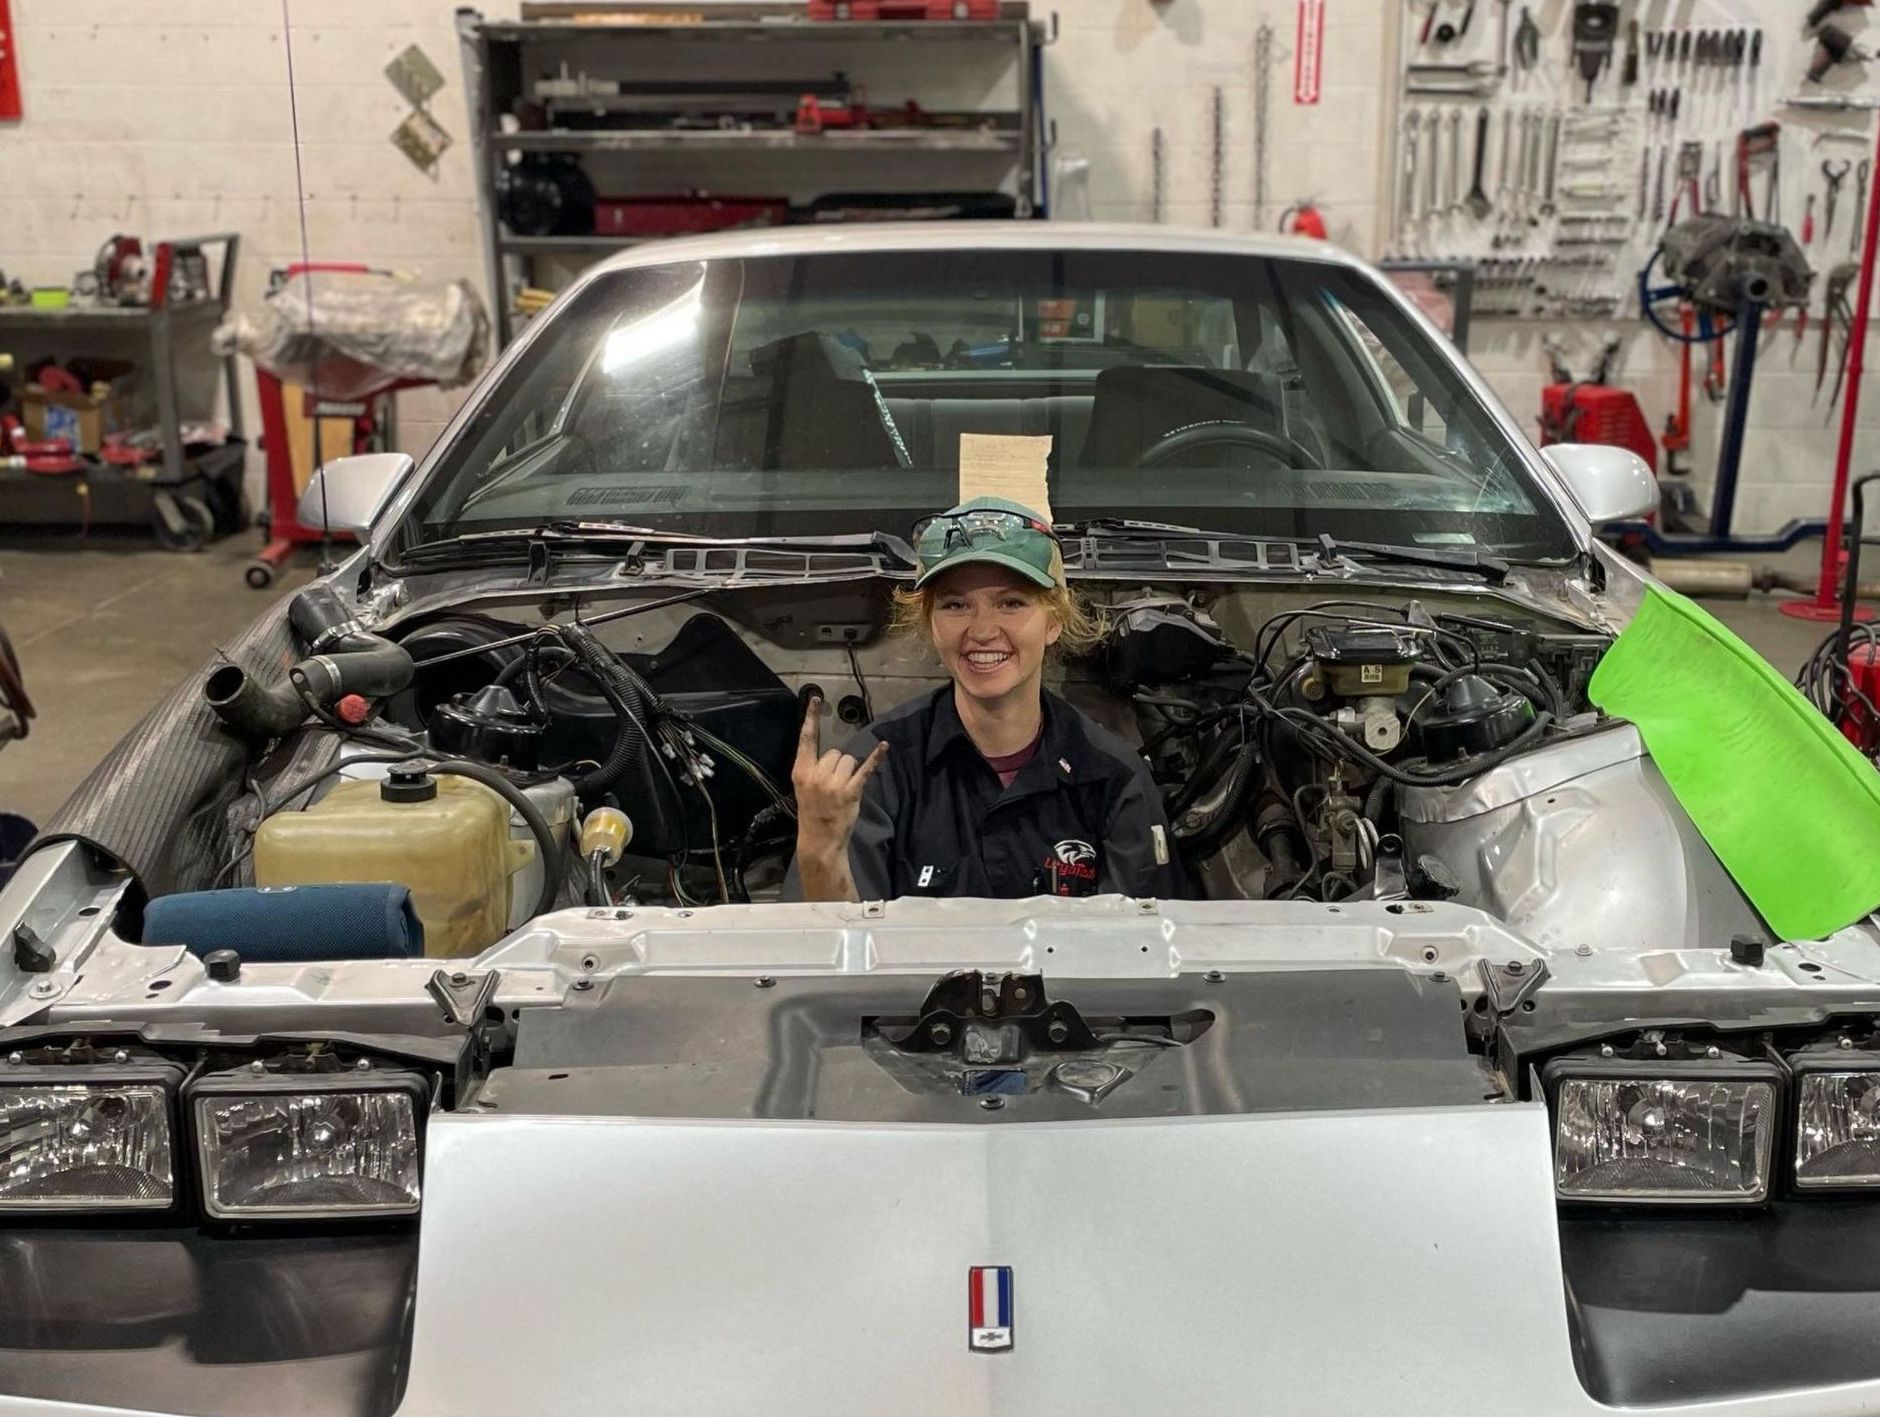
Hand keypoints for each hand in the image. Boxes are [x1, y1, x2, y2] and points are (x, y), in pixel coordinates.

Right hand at [791, 697, 887, 871]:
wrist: (818, 839)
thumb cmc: (813, 812)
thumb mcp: (804, 788)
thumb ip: (814, 770)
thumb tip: (835, 756)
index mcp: (801, 771)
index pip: (806, 739)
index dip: (810, 718)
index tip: (814, 699)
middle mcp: (816, 774)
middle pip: (836, 753)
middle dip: (839, 765)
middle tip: (835, 785)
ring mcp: (833, 784)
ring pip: (849, 760)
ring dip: (851, 771)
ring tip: (843, 790)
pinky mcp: (850, 792)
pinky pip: (865, 769)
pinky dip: (876, 758)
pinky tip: (884, 747)